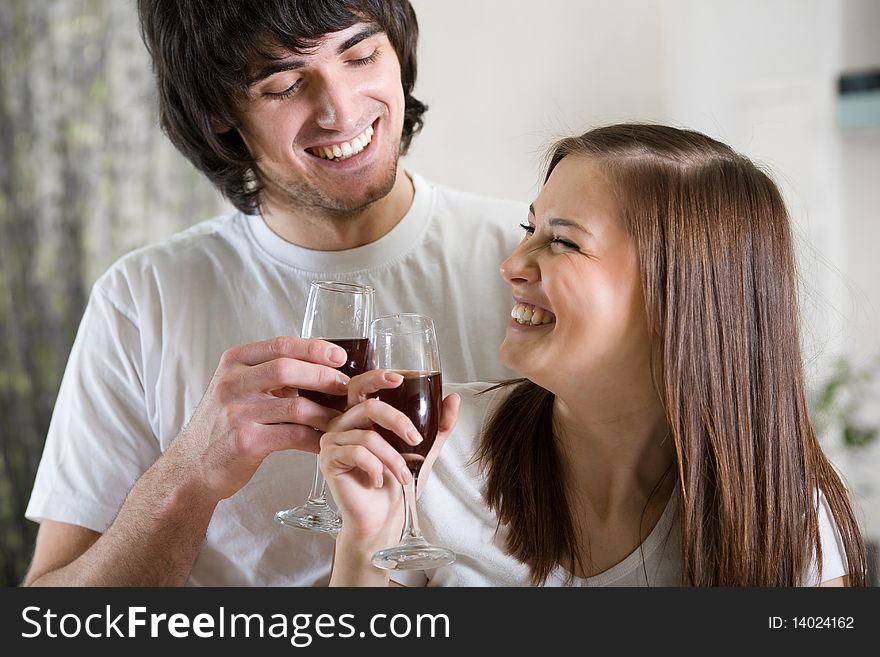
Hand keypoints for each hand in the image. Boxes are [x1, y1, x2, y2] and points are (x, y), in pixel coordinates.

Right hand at [168, 336, 350, 501]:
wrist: (192, 465)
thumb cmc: (224, 424)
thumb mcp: (239, 388)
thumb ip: (270, 374)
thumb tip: (322, 365)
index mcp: (233, 362)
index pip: (280, 345)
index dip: (314, 348)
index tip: (339, 356)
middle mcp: (232, 384)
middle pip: (287, 369)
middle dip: (323, 376)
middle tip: (346, 387)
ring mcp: (236, 413)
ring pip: (295, 406)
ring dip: (325, 413)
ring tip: (341, 418)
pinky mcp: (246, 442)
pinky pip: (293, 436)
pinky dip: (315, 439)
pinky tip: (325, 442)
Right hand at [320, 370, 460, 543]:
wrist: (384, 517)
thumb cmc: (397, 483)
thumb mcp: (425, 450)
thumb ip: (439, 425)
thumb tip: (453, 399)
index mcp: (362, 416)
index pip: (362, 386)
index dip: (377, 377)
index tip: (400, 378)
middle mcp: (343, 424)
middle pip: (368, 407)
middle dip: (397, 421)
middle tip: (416, 440)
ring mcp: (332, 441)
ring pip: (367, 436)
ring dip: (393, 458)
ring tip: (402, 475)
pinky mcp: (327, 460)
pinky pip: (357, 454)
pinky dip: (376, 468)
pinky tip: (378, 481)